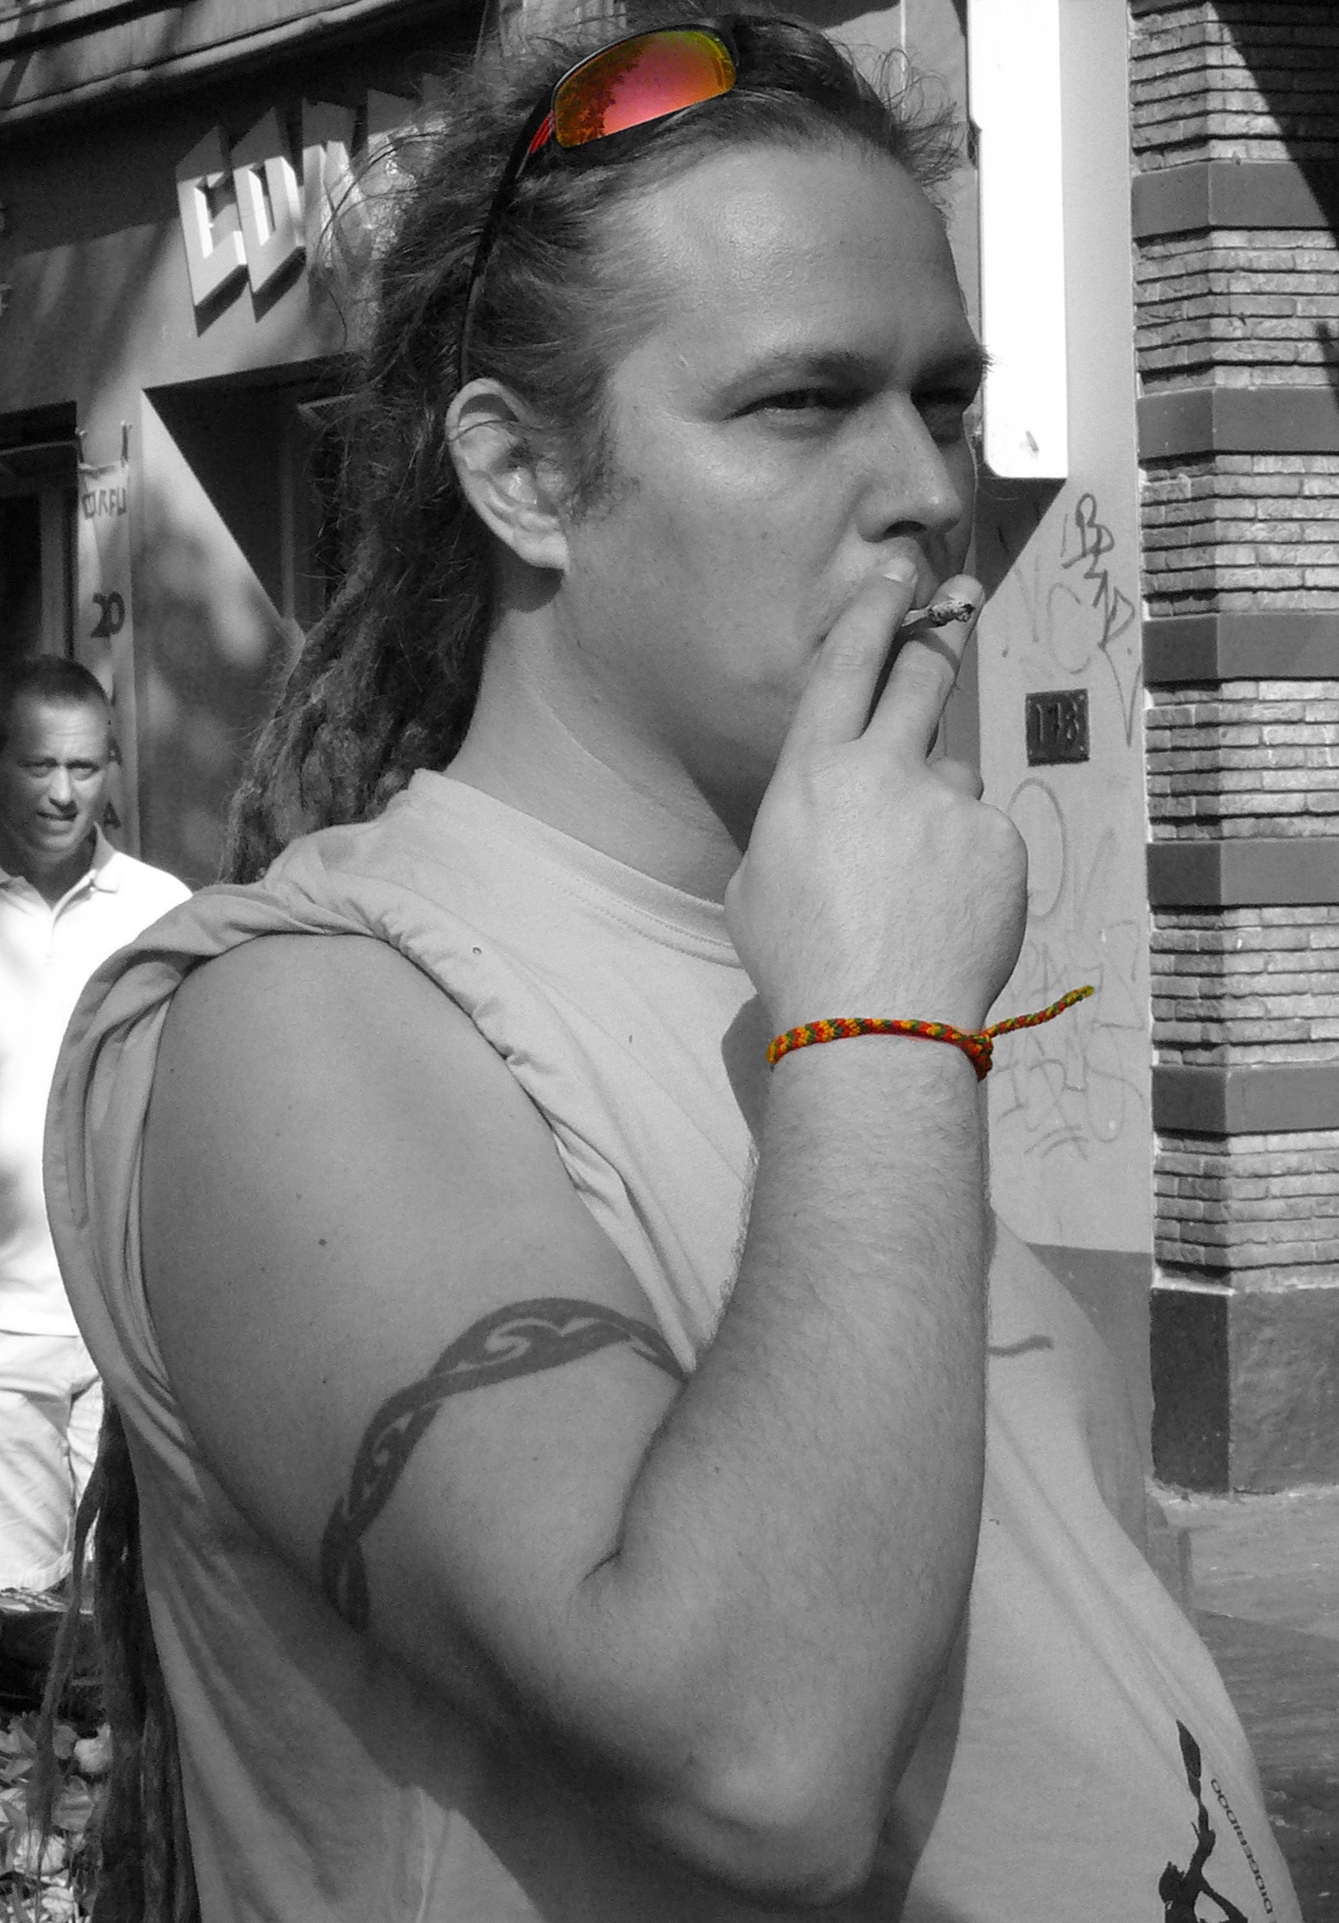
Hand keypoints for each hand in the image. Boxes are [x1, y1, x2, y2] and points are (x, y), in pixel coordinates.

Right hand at [726, 564, 1026, 1035]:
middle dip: (943, 628)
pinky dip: (970, 864)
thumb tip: (827, 814)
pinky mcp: (998, 841)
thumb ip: (797, 824)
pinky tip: (946, 913)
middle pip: (922, 676)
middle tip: (961, 600)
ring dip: (940, 809)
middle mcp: (882, 770)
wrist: (875, 1024)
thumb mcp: (757, 883)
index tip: (898, 574)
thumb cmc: (800, 963)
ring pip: (954, 777)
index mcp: (812, 775)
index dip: (873, 610)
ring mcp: (948, 803)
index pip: (846, 665)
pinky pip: (985, 836)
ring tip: (917, 885)